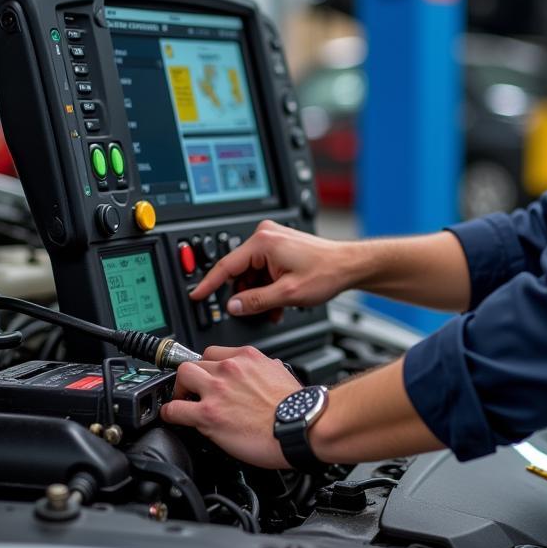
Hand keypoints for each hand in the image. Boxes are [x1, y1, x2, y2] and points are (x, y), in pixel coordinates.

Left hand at [159, 345, 299, 466]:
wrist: (301, 425)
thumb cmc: (296, 406)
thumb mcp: (282, 374)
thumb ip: (266, 368)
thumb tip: (265, 369)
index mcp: (248, 357)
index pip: (215, 352)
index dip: (209, 367)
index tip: (208, 377)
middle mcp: (230, 368)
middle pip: (195, 362)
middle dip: (192, 377)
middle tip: (193, 390)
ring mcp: (217, 390)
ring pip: (182, 376)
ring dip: (179, 389)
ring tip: (182, 401)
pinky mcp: (209, 414)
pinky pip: (175, 409)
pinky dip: (170, 413)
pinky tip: (173, 417)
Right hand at [189, 219, 354, 316]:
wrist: (350, 265)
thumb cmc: (327, 272)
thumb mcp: (287, 293)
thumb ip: (255, 301)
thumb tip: (233, 306)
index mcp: (262, 242)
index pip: (226, 266)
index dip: (209, 284)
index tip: (196, 295)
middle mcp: (265, 236)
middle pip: (240, 271)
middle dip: (247, 294)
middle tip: (256, 311)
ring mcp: (273, 240)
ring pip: (253, 274)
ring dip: (260, 294)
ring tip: (275, 309)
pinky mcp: (281, 247)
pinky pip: (264, 270)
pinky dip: (268, 287)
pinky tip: (279, 302)